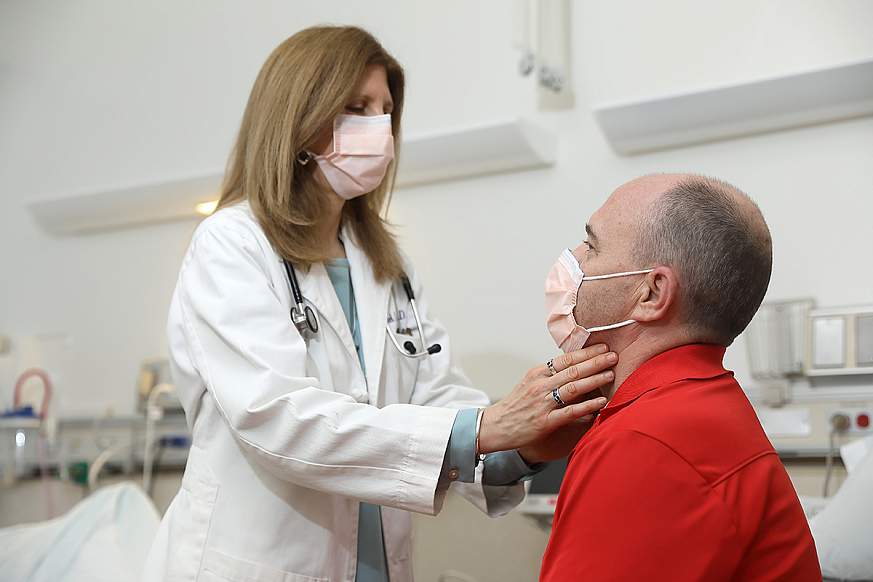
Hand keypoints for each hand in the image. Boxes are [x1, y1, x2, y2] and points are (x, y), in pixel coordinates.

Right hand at [476, 344, 616, 454]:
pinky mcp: (545, 421)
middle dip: (595, 362)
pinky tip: (601, 402)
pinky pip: (570, 412)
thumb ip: (550, 375)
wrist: (496, 426)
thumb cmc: (516, 405)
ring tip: (610, 374)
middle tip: (613, 356)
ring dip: (594, 380)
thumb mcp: (529, 383)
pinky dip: (587, 406)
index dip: (586, 352)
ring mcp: (543, 403)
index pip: (565, 359)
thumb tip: (574, 367)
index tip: (602, 347)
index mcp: (537, 373)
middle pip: (572, 370)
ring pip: (573, 388)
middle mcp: (540, 385)